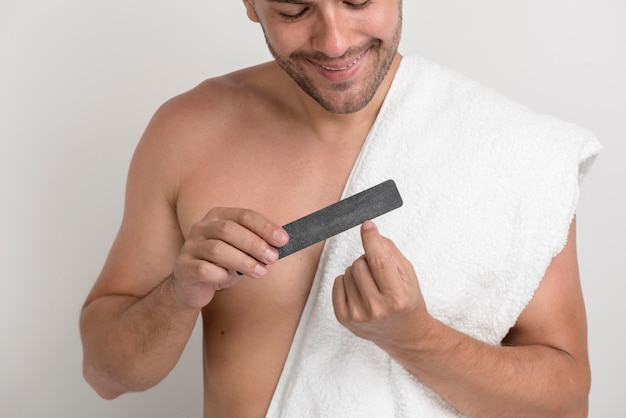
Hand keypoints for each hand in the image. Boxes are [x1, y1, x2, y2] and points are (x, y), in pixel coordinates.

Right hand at [172, 207, 287, 310]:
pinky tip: (229, 280)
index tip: (282, 240)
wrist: (193, 287)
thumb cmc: (222, 265)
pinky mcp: (183, 267)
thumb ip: (256, 244)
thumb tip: (280, 244)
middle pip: (229, 230)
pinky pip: (205, 270)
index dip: (264, 227)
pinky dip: (221, 275)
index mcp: (217, 216)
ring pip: (217, 250)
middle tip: (272, 258)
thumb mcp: (241, 251)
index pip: (244, 215)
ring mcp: (190, 247)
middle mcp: (201, 227)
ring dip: (243, 261)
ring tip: (260, 272)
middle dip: (254, 244)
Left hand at [332, 221, 431, 348]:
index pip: (378, 261)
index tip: (367, 225)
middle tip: (379, 272)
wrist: (405, 335)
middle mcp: (376, 308)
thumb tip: (371, 233)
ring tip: (371, 285)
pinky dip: (346, 282)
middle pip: (360, 263)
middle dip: (368, 260)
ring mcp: (358, 315)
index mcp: (397, 297)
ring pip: (348, 271)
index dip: (371, 239)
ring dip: (358, 272)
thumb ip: (391, 253)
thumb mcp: (408, 275)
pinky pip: (337, 283)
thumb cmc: (407, 301)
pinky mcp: (344, 319)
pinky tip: (360, 291)